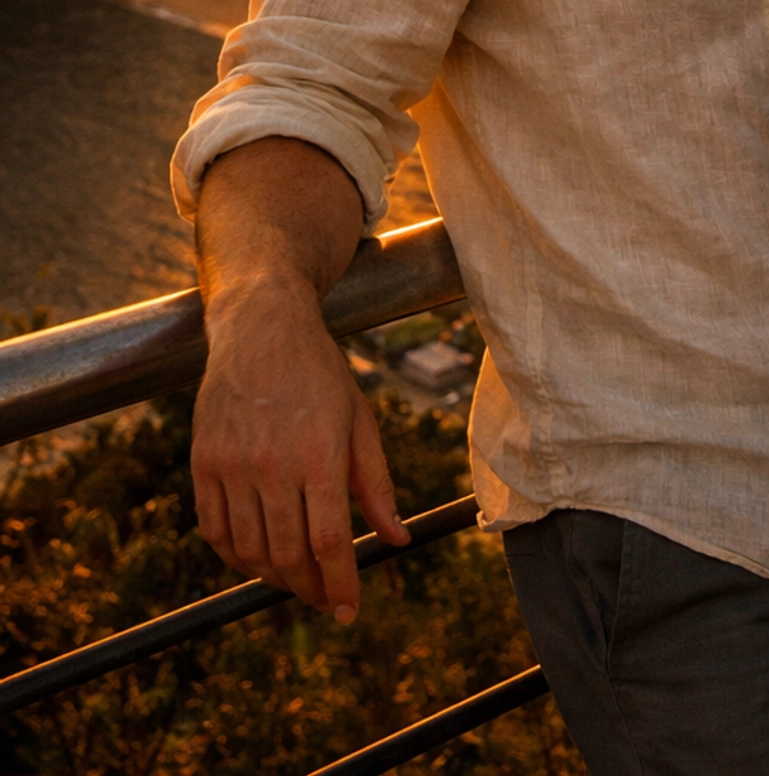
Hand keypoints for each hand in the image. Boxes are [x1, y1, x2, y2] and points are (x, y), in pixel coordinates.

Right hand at [192, 277, 408, 620]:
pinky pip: (214, 531)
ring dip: (273, 576)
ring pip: (249, 551)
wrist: (262, 326)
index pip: (328, 542)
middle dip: (310, 588)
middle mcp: (271, 464)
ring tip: (296, 577)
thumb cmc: (320, 374)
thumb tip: (397, 541)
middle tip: (324, 596)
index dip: (339, 584)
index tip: (348, 610)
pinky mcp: (202, 462)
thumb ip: (376, 484)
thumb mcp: (359, 420)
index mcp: (318, 453)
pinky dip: (235, 555)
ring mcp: (231, 465)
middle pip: (287, 556)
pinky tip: (256, 555)